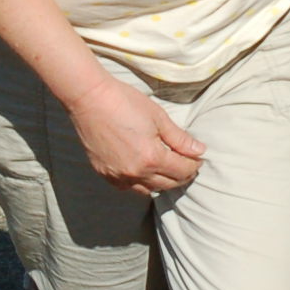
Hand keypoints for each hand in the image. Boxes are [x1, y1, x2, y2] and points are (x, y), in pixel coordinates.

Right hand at [67, 77, 206, 193]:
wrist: (90, 99)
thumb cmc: (124, 102)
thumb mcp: (158, 117)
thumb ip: (180, 139)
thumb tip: (199, 151)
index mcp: (152, 158)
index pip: (182, 170)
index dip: (194, 165)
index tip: (198, 158)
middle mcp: (136, 173)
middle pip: (168, 184)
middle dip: (182, 175)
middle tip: (187, 164)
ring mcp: (118, 176)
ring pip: (149, 190)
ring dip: (162, 182)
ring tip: (168, 170)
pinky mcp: (104, 174)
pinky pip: (129, 188)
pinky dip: (141, 184)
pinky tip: (145, 173)